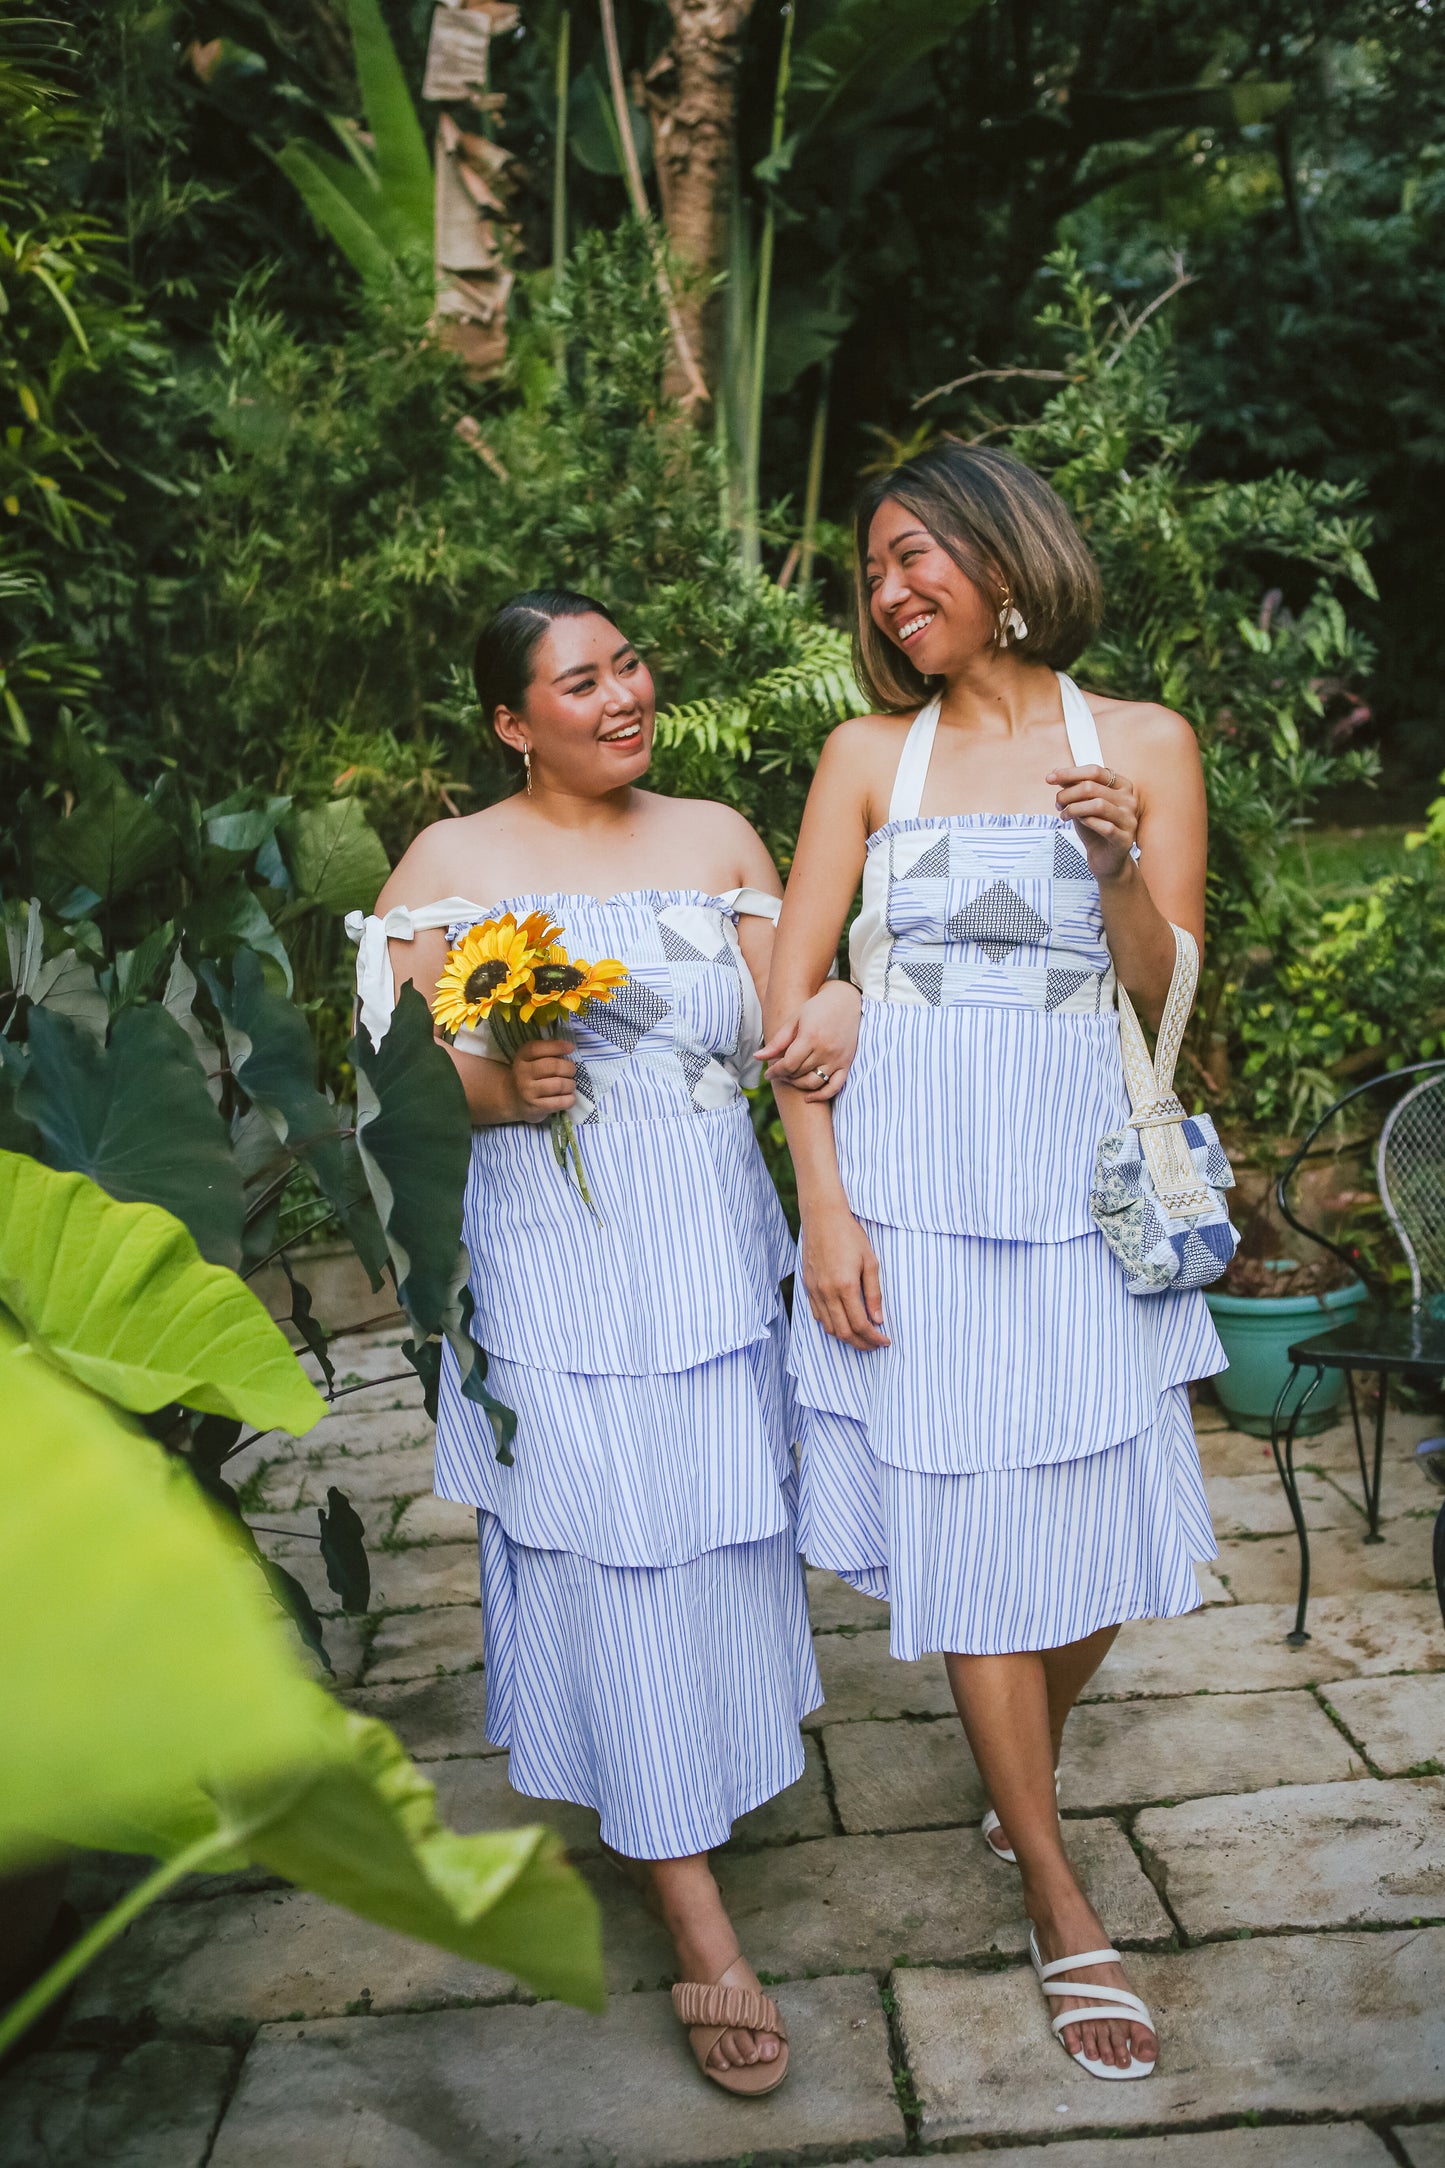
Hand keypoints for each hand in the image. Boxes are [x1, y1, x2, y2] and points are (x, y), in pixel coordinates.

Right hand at [510, 1037, 576, 1122]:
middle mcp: (522, 1073)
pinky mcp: (535, 1107)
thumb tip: (569, 1047)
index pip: (537, 1048)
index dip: (556, 1046)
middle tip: (572, 1071)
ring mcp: (528, 1091)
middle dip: (569, 1068)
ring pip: (558, 1085)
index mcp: (522, 1057)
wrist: (514, 1099)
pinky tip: (569, 1097)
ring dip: (570, 1084)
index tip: (571, 1048)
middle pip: (553, 1067)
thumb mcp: (532, 1058)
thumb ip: (547, 1051)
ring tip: (570, 1085)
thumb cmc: (531, 1074)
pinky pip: (559, 1102)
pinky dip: (569, 1099)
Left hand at [760, 979, 861, 1100]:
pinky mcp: (846, 1063)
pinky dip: (821, 1095)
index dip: (775, 1071)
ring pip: (813, 1082)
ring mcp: (837, 1058)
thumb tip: (757, 1058)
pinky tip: (809, 1098)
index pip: (788, 1064)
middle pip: (799, 1073)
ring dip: (798, 1084)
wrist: (845, 1000)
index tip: (768, 1073)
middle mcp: (825, 1050)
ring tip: (790, 1078)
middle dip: (784, 1076)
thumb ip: (777, 1042)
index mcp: (810, 1037)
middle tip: (778, 1072)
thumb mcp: (794, 1020)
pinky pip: (835, 1087)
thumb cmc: (817, 1007)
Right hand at [801, 1201, 889, 1349]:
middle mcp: (827, 1292)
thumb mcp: (870, 1262)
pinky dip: (830, 1325)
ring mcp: (815, 1290)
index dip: (874, 1338)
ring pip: (828, 1327)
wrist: (823, 1217)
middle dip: (861, 1344)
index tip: (884, 1341)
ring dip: (845, 1337)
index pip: (861, 1324)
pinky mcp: (807, 1286)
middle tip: (874, 1345)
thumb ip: (874, 1293)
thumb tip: (877, 1319)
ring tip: (860, 1337)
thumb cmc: (850, 1235)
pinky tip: (842, 1322)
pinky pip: (817, 1314)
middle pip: (843, 1332)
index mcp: (846, 1286)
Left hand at [1047, 761, 1139, 883]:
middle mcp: (1129, 800)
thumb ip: (1073, 787)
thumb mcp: (1082, 803)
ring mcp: (1129, 819)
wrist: (1104, 857)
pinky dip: (1086, 822)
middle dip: (1068, 794)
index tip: (1050, 778)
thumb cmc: (1094, 827)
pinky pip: (1104, 826)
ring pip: (1098, 805)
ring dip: (1074, 808)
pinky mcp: (1125, 839)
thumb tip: (1055, 773)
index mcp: (1122, 786)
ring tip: (1064, 815)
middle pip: (1092, 787)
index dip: (1070, 773)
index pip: (1095, 771)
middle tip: (1057, 803)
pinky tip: (1077, 823)